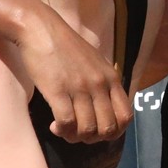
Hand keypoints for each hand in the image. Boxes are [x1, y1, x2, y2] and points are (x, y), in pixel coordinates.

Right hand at [12, 1, 130, 143]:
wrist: (41, 29)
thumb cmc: (65, 46)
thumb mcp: (94, 61)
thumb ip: (103, 82)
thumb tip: (105, 107)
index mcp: (111, 78)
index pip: (126, 117)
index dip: (113, 132)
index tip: (97, 129)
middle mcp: (99, 84)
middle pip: (107, 129)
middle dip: (93, 139)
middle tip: (78, 132)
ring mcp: (80, 88)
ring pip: (87, 130)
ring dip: (75, 137)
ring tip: (64, 129)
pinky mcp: (58, 90)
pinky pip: (67, 123)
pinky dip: (62, 131)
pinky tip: (54, 125)